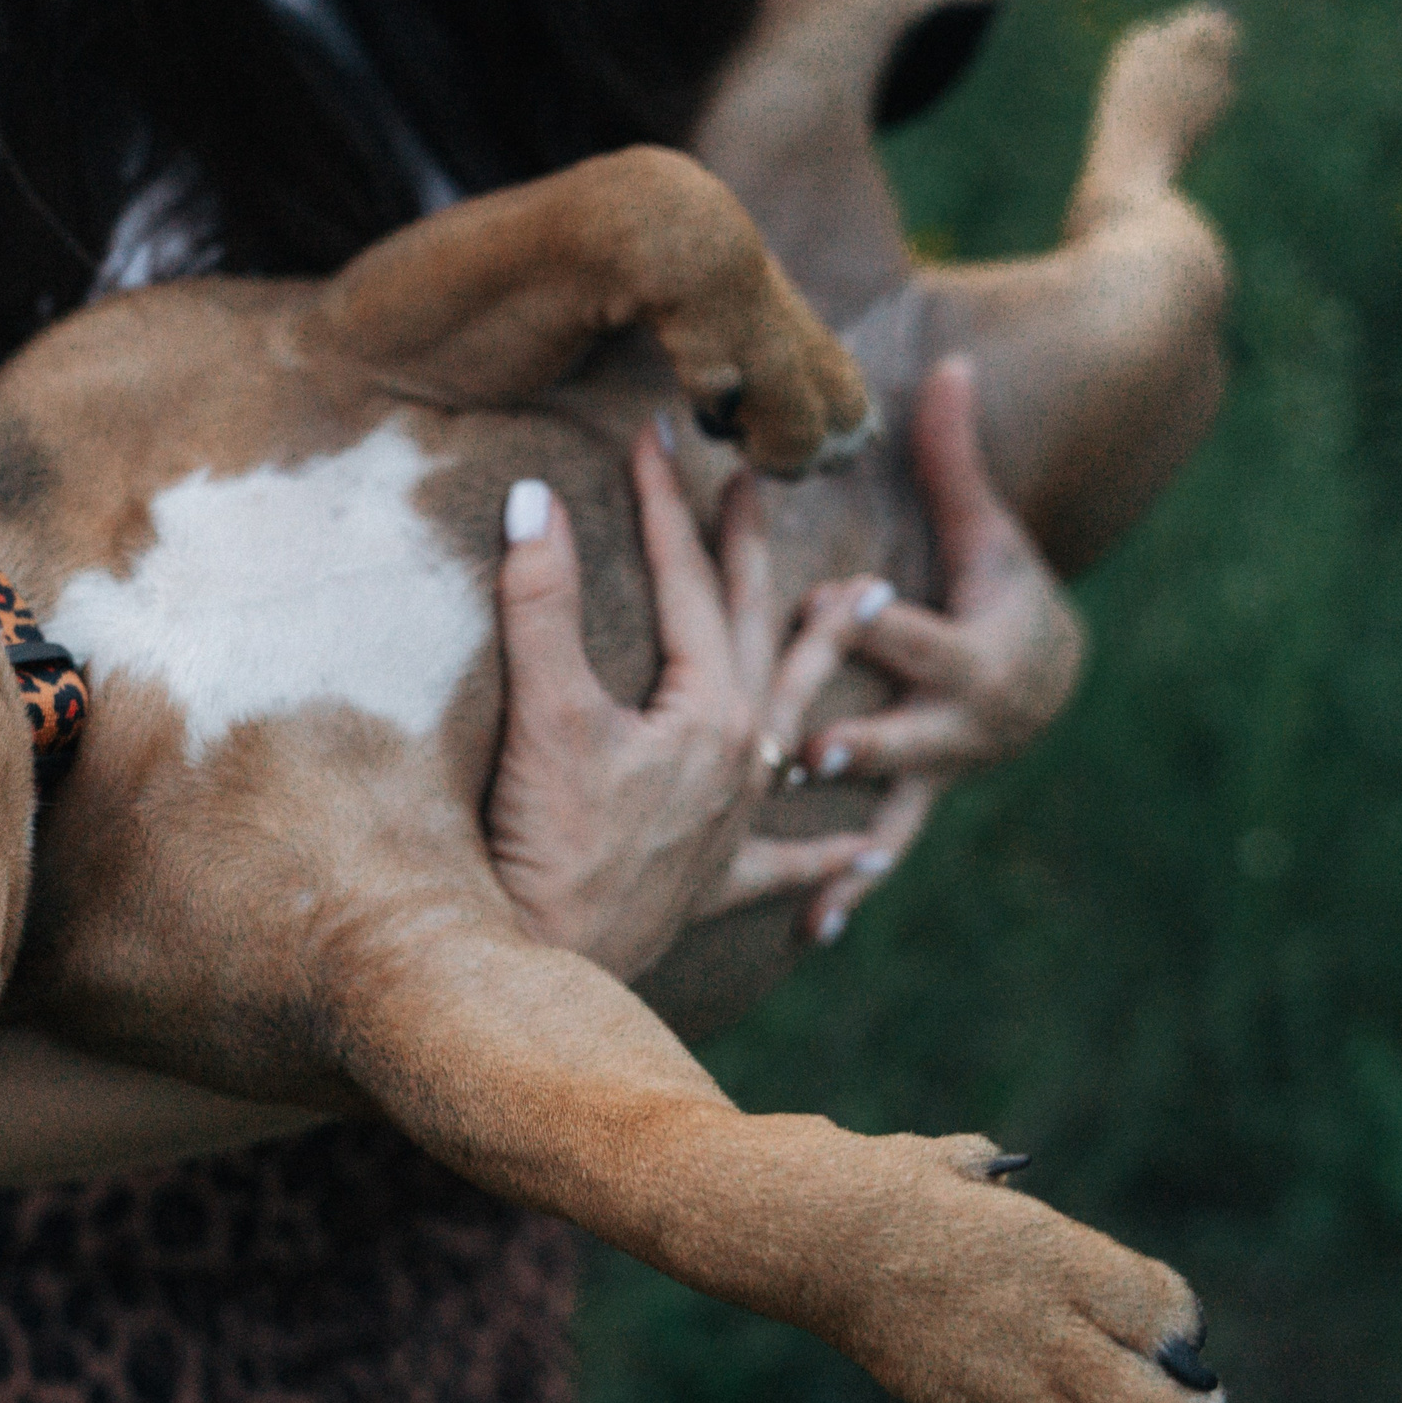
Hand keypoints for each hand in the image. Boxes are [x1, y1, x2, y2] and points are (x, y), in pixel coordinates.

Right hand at [486, 424, 877, 980]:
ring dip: (823, 659)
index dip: (666, 502)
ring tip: (868, 600)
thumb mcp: (545, 713)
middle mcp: (739, 757)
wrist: (542, 968)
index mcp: (706, 708)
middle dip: (751, 551)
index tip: (655, 434)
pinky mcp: (712, 882)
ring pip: (793, 720)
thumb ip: (543, 601)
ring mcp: (733, 822)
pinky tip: (868, 853)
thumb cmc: (542, 844)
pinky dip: (825, 853)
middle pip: (754, 631)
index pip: (686, 580)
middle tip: (763, 482)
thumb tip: (533, 498)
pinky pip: (783, 861)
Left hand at [792, 354, 1088, 938]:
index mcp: (970, 650)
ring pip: (891, 813)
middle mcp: (957, 726)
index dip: (881, 612)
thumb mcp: (985, 525)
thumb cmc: (998, 582)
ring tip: (809, 885)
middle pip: (902, 731)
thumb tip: (948, 362)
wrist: (1045, 672)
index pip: (916, 627)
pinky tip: (808, 935)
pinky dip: (848, 898)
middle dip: (862, 739)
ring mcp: (935, 777)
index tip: (839, 596)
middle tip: (813, 751)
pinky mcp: (912, 810)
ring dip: (851, 846)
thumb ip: (955, 456)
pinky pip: (878, 859)